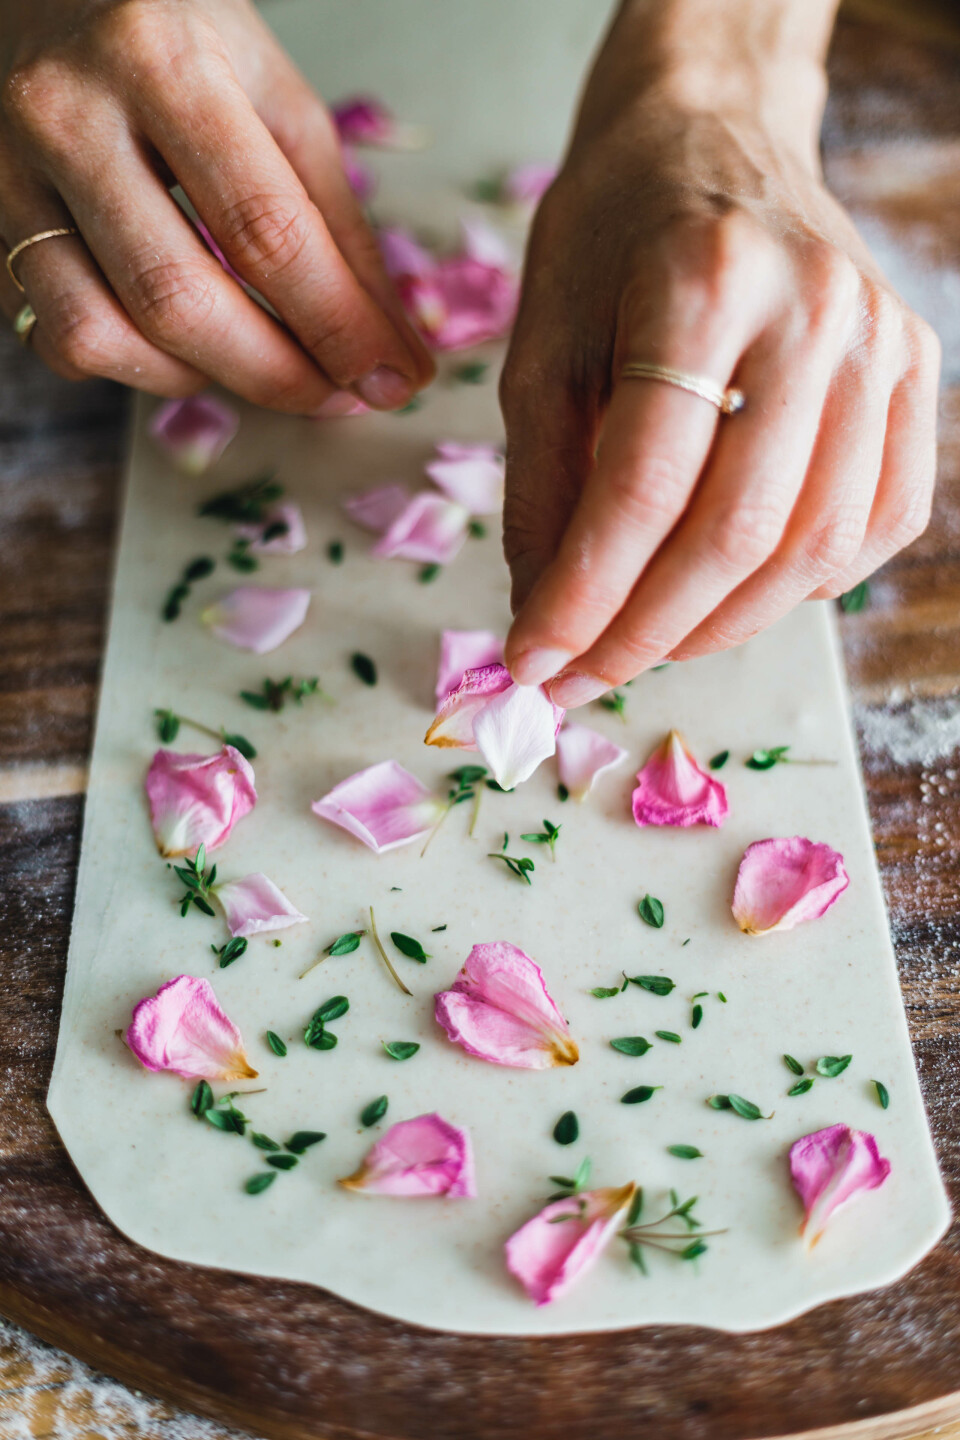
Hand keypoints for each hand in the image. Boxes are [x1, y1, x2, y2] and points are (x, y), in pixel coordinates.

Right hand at [0, 0, 433, 411]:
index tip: (393, 377)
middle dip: (278, 374)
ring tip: (261, 366)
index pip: (266, 231)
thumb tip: (388, 341)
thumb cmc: (172, 34)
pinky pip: (59, 336)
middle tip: (340, 395)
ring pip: (101, 335)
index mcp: (161, 62)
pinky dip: (134, 366)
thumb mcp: (272, 91)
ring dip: (200, 379)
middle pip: (179, 300)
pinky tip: (182, 344)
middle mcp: (70, 115)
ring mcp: (12, 172)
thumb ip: (333, 216)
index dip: (339, 324)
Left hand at [501, 0, 939, 705]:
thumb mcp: (542, 349)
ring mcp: (879, 338)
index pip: (642, 486)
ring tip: (650, 644)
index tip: (534, 662)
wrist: (710, 140)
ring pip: (816, 543)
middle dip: (651, 631)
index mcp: (700, 280)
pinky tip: (739, 597)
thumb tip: (545, 628)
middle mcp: (812, 308)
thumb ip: (540, 492)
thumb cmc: (609, 242)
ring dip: (724, 625)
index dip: (584, 596)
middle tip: (588, 673)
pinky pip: (880, 521)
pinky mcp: (913, 366)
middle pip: (740, 529)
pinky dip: (806, 587)